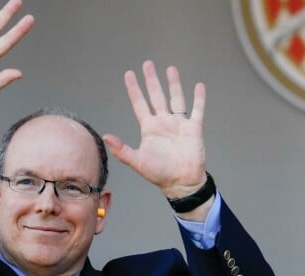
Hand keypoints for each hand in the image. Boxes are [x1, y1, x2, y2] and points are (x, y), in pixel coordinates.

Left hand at [103, 60, 206, 199]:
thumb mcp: (138, 162)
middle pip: (156, 96)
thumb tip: (105, 136)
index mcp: (150, 128)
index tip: (129, 74)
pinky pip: (197, 110)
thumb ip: (122, 150)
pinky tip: (199, 86)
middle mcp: (164, 123)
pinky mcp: (194, 129)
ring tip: (171, 68)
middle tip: (147, 64)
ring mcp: (179, 125)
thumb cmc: (160, 174)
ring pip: (176, 98)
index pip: (140, 104)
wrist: (182, 182)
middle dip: (152, 80)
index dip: (134, 89)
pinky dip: (199, 98)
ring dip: (174, 84)